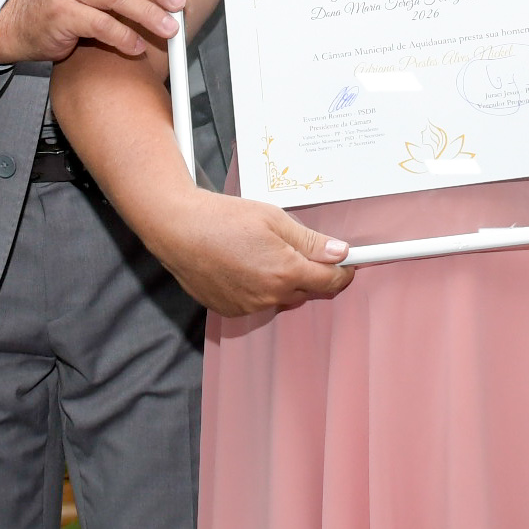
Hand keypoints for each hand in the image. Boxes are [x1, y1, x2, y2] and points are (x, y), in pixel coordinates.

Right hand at [140, 189, 352, 317]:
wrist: (179, 230)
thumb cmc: (223, 218)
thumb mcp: (274, 218)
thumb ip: (309, 240)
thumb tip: (339, 252)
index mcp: (286, 272)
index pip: (329, 280)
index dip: (344, 272)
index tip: (349, 264)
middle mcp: (270, 296)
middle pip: (307, 290)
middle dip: (311, 273)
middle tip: (301, 249)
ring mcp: (249, 307)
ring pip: (282, 297)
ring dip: (284, 281)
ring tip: (265, 252)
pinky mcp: (231, 310)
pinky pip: (258, 302)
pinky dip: (260, 287)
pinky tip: (246, 265)